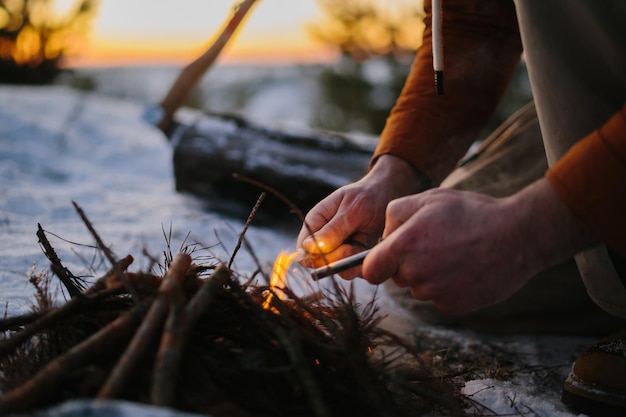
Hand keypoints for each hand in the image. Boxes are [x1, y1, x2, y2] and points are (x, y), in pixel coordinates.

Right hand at [296, 155, 427, 278]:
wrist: (390, 196)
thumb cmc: (368, 197)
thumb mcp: (352, 209)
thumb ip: (333, 229)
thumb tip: (309, 248)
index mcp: (316, 223)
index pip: (303, 248)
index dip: (317, 254)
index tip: (340, 245)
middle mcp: (324, 240)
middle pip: (320, 263)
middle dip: (340, 257)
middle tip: (358, 240)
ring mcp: (339, 251)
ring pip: (338, 270)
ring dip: (354, 260)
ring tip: (366, 239)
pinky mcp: (354, 260)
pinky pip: (355, 271)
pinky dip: (365, 262)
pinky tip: (372, 246)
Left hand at [362, 178, 595, 314]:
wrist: (518, 236)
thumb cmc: (471, 212)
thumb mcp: (429, 198)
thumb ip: (395, 214)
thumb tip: (384, 237)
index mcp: (405, 246)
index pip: (370, 270)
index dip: (375, 263)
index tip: (385, 258)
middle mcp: (416, 274)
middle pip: (397, 277)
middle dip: (407, 263)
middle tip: (434, 244)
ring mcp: (435, 294)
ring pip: (418, 288)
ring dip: (429, 275)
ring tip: (455, 253)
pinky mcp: (454, 307)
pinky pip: (439, 298)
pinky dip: (448, 287)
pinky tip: (466, 268)